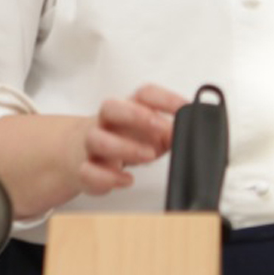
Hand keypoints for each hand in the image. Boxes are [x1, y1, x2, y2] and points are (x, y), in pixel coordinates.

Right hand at [72, 83, 188, 197]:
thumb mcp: (152, 134)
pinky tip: (127, 180)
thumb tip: (190, 131)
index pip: (144, 94)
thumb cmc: (125, 139)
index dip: (165, 98)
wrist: (83, 153)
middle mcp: (106, 122)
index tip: (185, 108)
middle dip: (135, 115)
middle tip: (161, 127)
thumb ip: (170, 132)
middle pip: (110, 107)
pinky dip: (108, 178)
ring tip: (149, 156)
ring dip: (125, 148)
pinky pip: (87, 171)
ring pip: (97, 139)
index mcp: (127, 108)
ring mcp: (92, 144)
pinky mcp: (84, 169)